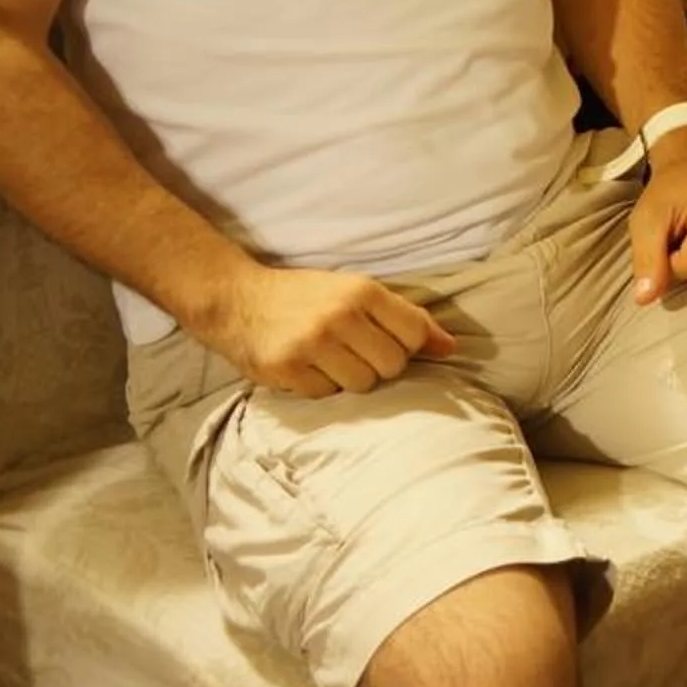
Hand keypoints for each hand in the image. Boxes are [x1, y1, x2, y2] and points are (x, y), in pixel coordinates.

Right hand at [194, 264, 455, 396]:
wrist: (236, 299)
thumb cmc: (305, 296)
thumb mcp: (356, 292)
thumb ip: (404, 317)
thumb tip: (450, 347)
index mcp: (363, 291)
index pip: (415, 334)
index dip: (408, 346)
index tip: (390, 343)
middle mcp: (340, 316)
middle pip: (393, 366)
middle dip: (380, 365)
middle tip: (355, 352)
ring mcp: (312, 344)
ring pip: (363, 385)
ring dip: (350, 378)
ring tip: (330, 359)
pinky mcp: (287, 369)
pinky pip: (327, 395)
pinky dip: (320, 387)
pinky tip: (306, 367)